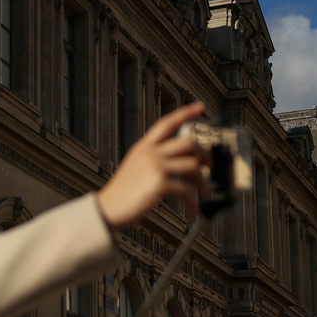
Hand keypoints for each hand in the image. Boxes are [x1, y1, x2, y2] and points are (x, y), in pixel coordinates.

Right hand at [96, 103, 208, 228]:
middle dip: (204, 154)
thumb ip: (154, 157)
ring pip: (193, 166)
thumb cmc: (123, 191)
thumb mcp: (136, 165)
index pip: (166, 124)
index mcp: (144, 147)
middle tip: (208, 165)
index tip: (199, 107)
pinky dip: (193, 202)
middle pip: (188, 143)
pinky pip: (186, 191)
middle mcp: (150, 153)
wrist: (109, 208)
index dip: (184, 113)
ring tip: (203, 190)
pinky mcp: (160, 184)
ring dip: (202, 180)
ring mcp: (156, 167)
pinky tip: (194, 209)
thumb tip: (183, 159)